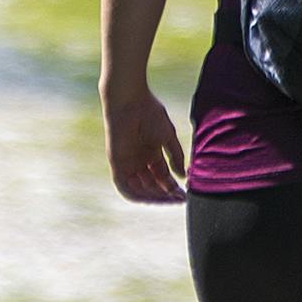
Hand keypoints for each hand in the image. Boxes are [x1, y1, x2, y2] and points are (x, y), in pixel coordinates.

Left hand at [100, 81, 187, 207]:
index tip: (185, 195)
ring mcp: (128, 162)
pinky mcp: (117, 163)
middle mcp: (139, 160)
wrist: (130, 101)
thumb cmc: (149, 113)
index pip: (162, 177)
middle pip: (152, 185)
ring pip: (140, 188)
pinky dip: (136, 195)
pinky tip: (150, 199)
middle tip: (179, 199)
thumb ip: (175, 156)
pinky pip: (124, 186)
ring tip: (168, 200)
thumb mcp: (168, 137)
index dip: (173, 187)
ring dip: (154, 197)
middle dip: (166, 194)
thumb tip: (182, 176)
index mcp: (151, 153)